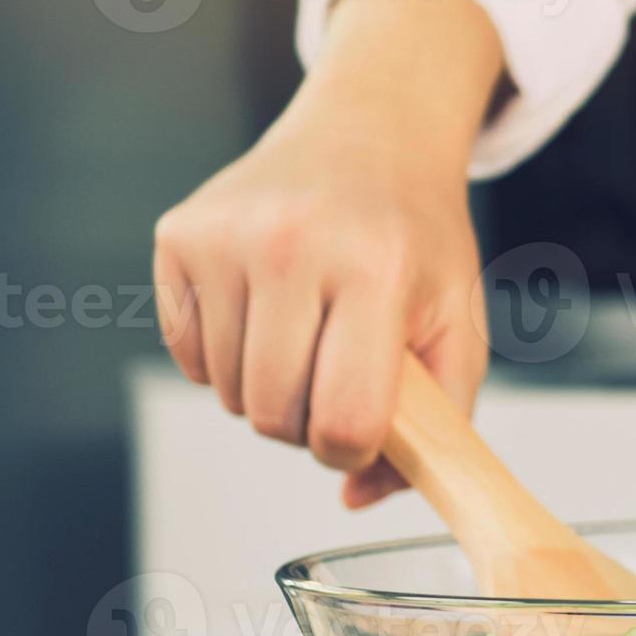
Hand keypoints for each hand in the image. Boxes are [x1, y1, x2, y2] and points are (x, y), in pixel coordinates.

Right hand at [150, 0, 501, 507]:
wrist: (369, 138)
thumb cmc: (415, 238)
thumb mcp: (458, 323)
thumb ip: (437, 428)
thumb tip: (358, 497)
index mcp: (375, 270)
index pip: (343, 420)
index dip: (353, 449)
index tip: (366, 425)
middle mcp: (292, 245)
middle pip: (272, 417)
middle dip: (307, 422)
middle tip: (337, 375)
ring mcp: (225, 237)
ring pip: (226, 394)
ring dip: (266, 390)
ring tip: (307, 334)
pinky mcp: (177, 236)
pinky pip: (188, 357)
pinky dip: (223, 359)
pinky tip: (264, 310)